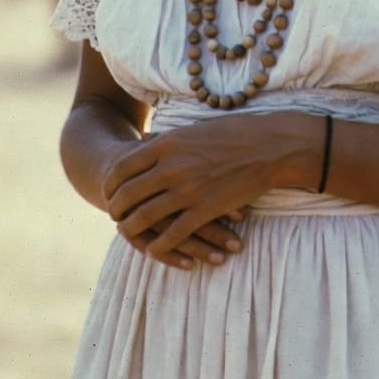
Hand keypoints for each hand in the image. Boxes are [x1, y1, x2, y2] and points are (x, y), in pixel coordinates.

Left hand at [103, 111, 317, 266]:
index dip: (110, 183)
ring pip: (145, 217)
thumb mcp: (193, 128)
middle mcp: (171, 167)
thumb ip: (167, 140)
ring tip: (127, 232)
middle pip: (128, 194)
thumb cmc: (234, 132)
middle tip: (114, 214)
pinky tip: (154, 249)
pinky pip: (173, 234)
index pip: (123, 167)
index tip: (108, 191)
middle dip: (116, 207)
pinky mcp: (205, 210)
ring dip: (131, 228)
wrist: (269, 146)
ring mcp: (187, 190)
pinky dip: (159, 245)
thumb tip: (144, 142)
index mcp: (166, 144)